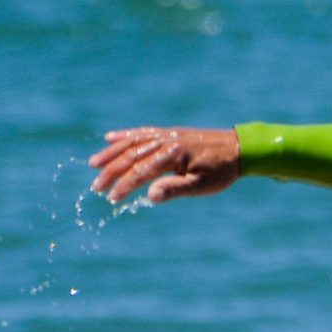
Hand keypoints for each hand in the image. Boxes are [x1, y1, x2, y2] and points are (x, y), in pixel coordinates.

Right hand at [89, 125, 240, 203]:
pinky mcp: (169, 133)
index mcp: (173, 155)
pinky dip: (125, 135)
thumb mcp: (202, 186)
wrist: (238, 148)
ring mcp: (166, 134)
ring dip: (111, 152)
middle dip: (111, 171)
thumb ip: (175, 189)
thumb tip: (150, 196)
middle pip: (131, 155)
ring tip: (93, 163)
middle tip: (96, 187)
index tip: (112, 199)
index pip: (141, 172)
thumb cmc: (221, 171)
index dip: (124, 186)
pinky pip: (142, 132)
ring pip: (132, 141)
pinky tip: (110, 138)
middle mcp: (166, 141)